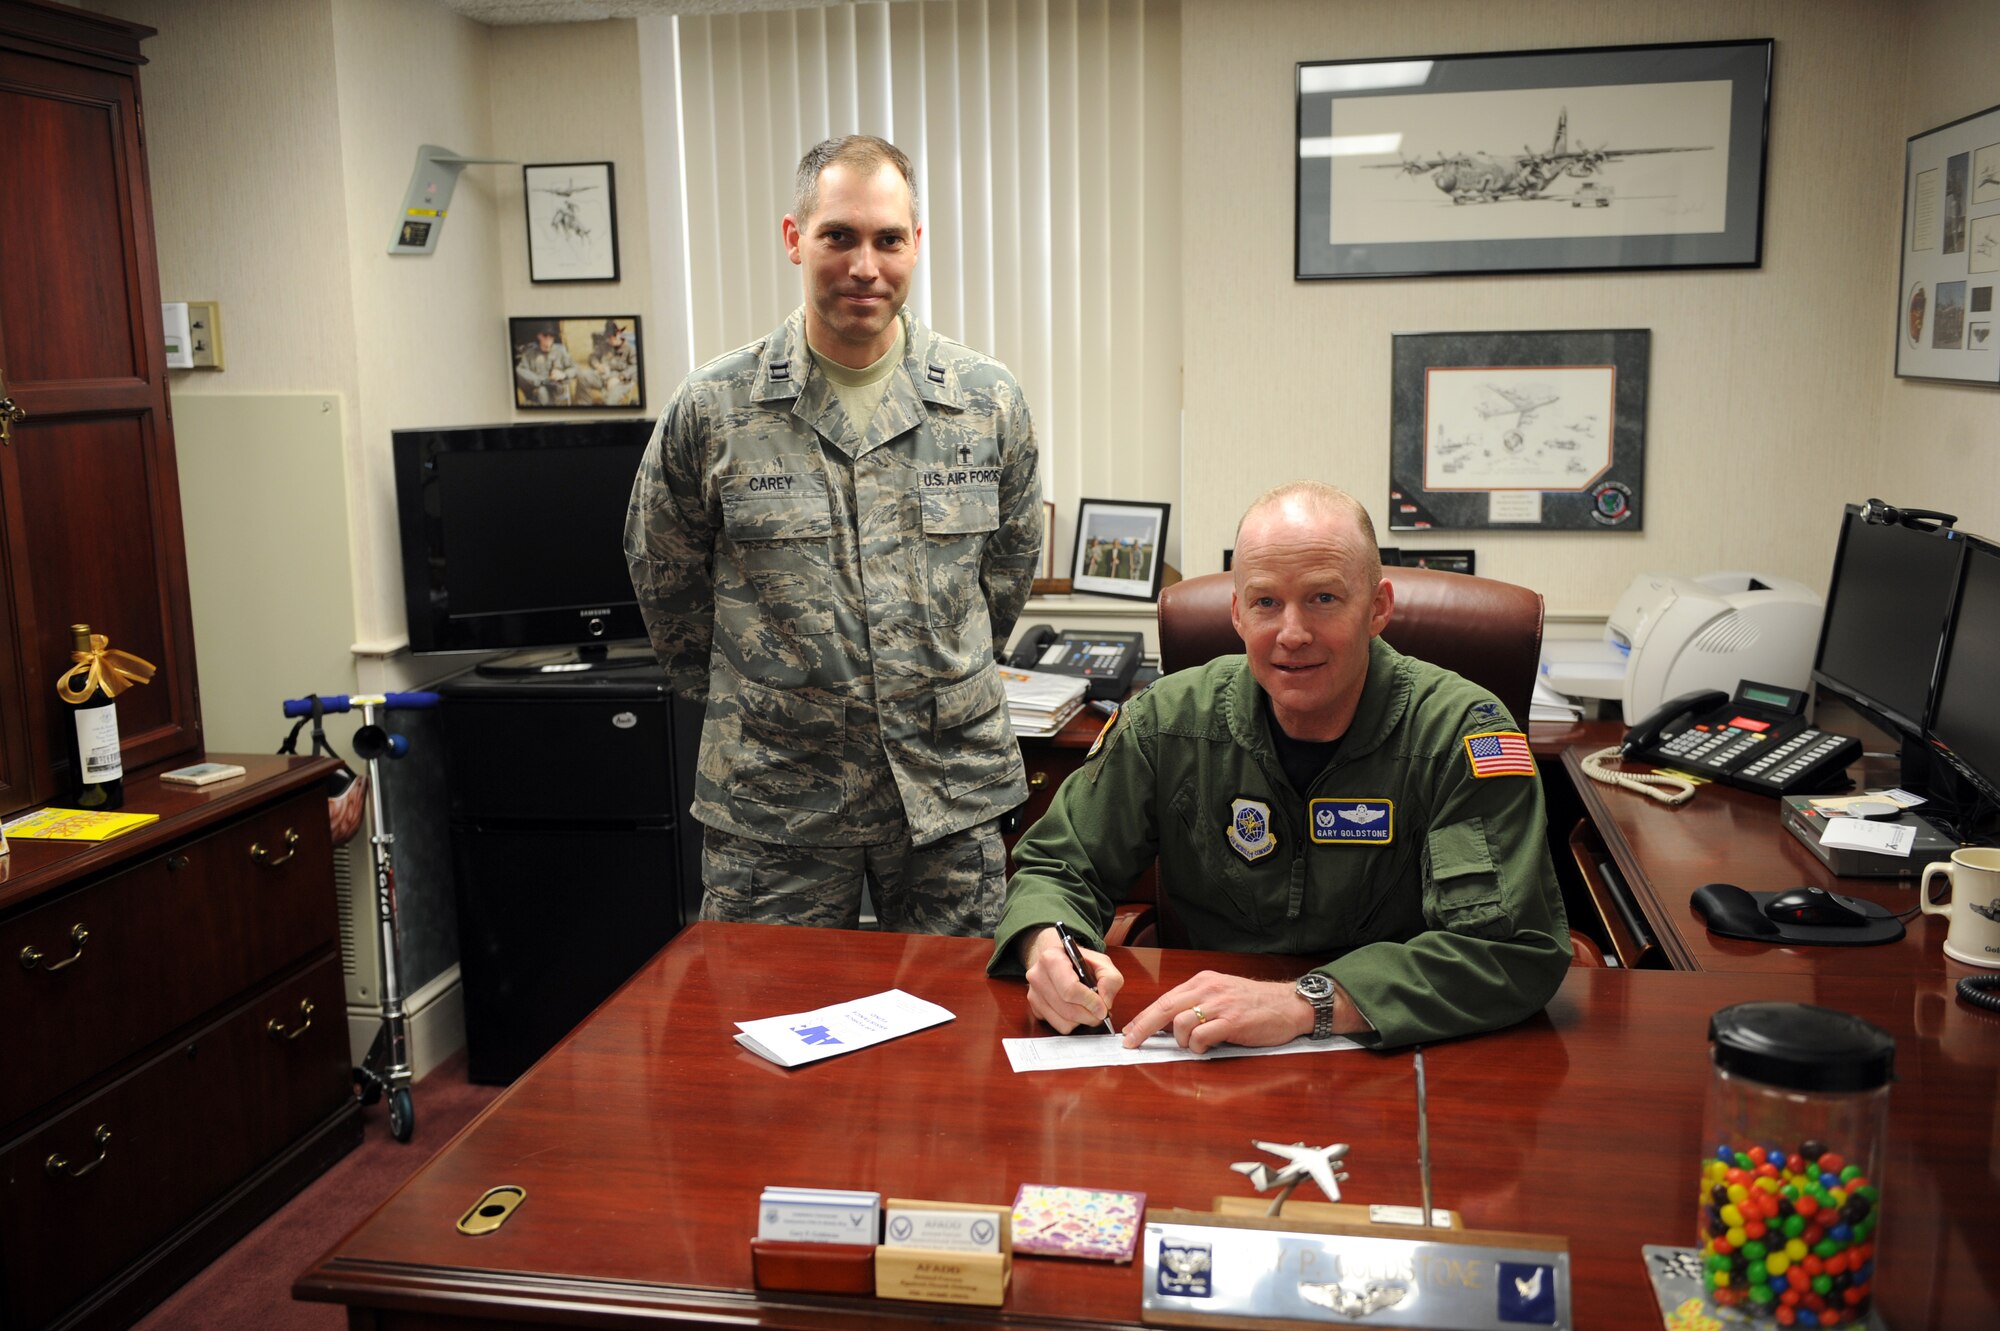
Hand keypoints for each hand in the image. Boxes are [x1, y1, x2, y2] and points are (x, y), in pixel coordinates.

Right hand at [1020, 927, 1122, 1033]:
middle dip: (1090, 1016)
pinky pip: (1058, 1026)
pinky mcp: (1035, 1009)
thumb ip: (1110, 979)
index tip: (1103, 1008)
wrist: (1058, 961)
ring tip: (1088, 1009)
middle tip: (1101, 1013)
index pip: (1070, 989)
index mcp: (1052, 959)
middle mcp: (1037, 976)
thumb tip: (1105, 1002)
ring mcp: (1034, 994)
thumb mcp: (1101, 962)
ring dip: (1082, 1021)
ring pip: (1064, 1022)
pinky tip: (1076, 1010)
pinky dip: (1072, 1023)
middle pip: (1068, 1010)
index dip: (1090, 1002)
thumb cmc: (1079, 962)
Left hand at [1121, 972, 1312, 1053]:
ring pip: (1181, 1024)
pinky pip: (1202, 1036)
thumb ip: (1197, 1002)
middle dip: (1143, 1027)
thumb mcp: (1222, 993)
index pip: (1164, 999)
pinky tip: (1206, 1048)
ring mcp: (1220, 1005)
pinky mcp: (1233, 1022)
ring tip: (1195, 1046)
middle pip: (1164, 1008)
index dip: (1143, 1017)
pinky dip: (1198, 1047)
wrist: (1290, 1004)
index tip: (1130, 1031)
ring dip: (1182, 1042)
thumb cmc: (1256, 1003)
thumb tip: (1168, 1023)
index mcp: (1203, 981)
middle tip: (1131, 1043)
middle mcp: (1208, 989)